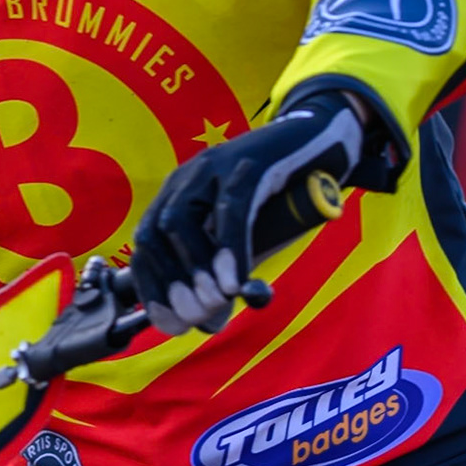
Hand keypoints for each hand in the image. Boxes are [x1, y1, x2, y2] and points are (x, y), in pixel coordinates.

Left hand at [129, 90, 362, 335]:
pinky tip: (237, 282)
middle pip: (156, 232)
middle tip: (195, 316)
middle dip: (170, 281)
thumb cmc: (280, 196)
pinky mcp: (247, 164)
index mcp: (179, 194)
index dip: (151, 285)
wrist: (320, 142)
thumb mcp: (244, 237)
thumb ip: (224, 273)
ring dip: (195, 268)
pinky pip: (230, 211)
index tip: (167, 322)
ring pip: (182, 220)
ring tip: (217, 300)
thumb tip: (206, 323)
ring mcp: (214, 167)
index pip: (146, 242)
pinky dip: (229, 250)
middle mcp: (188, 178)